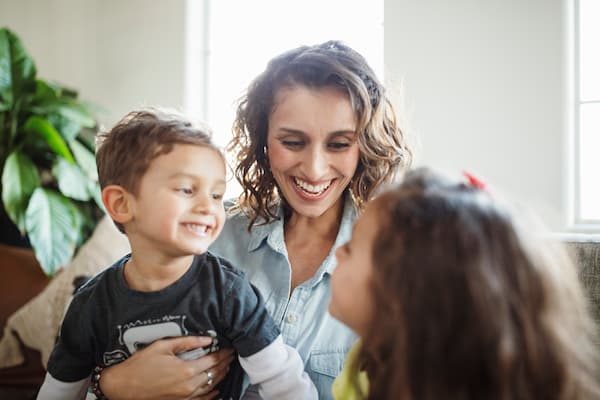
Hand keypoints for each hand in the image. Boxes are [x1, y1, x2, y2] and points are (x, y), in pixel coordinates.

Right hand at [100, 336, 234, 399]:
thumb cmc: (140, 364)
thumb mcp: (163, 346)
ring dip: (221, 376)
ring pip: (211, 386)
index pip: (213, 360)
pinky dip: (212, 394)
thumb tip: (207, 339)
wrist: (123, 386)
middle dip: (225, 363)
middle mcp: (189, 385)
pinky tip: (216, 389)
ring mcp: (185, 396)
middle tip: (232, 356)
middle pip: (215, 373)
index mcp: (187, 369)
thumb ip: (187, 342)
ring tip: (227, 367)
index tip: (230, 347)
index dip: (224, 353)